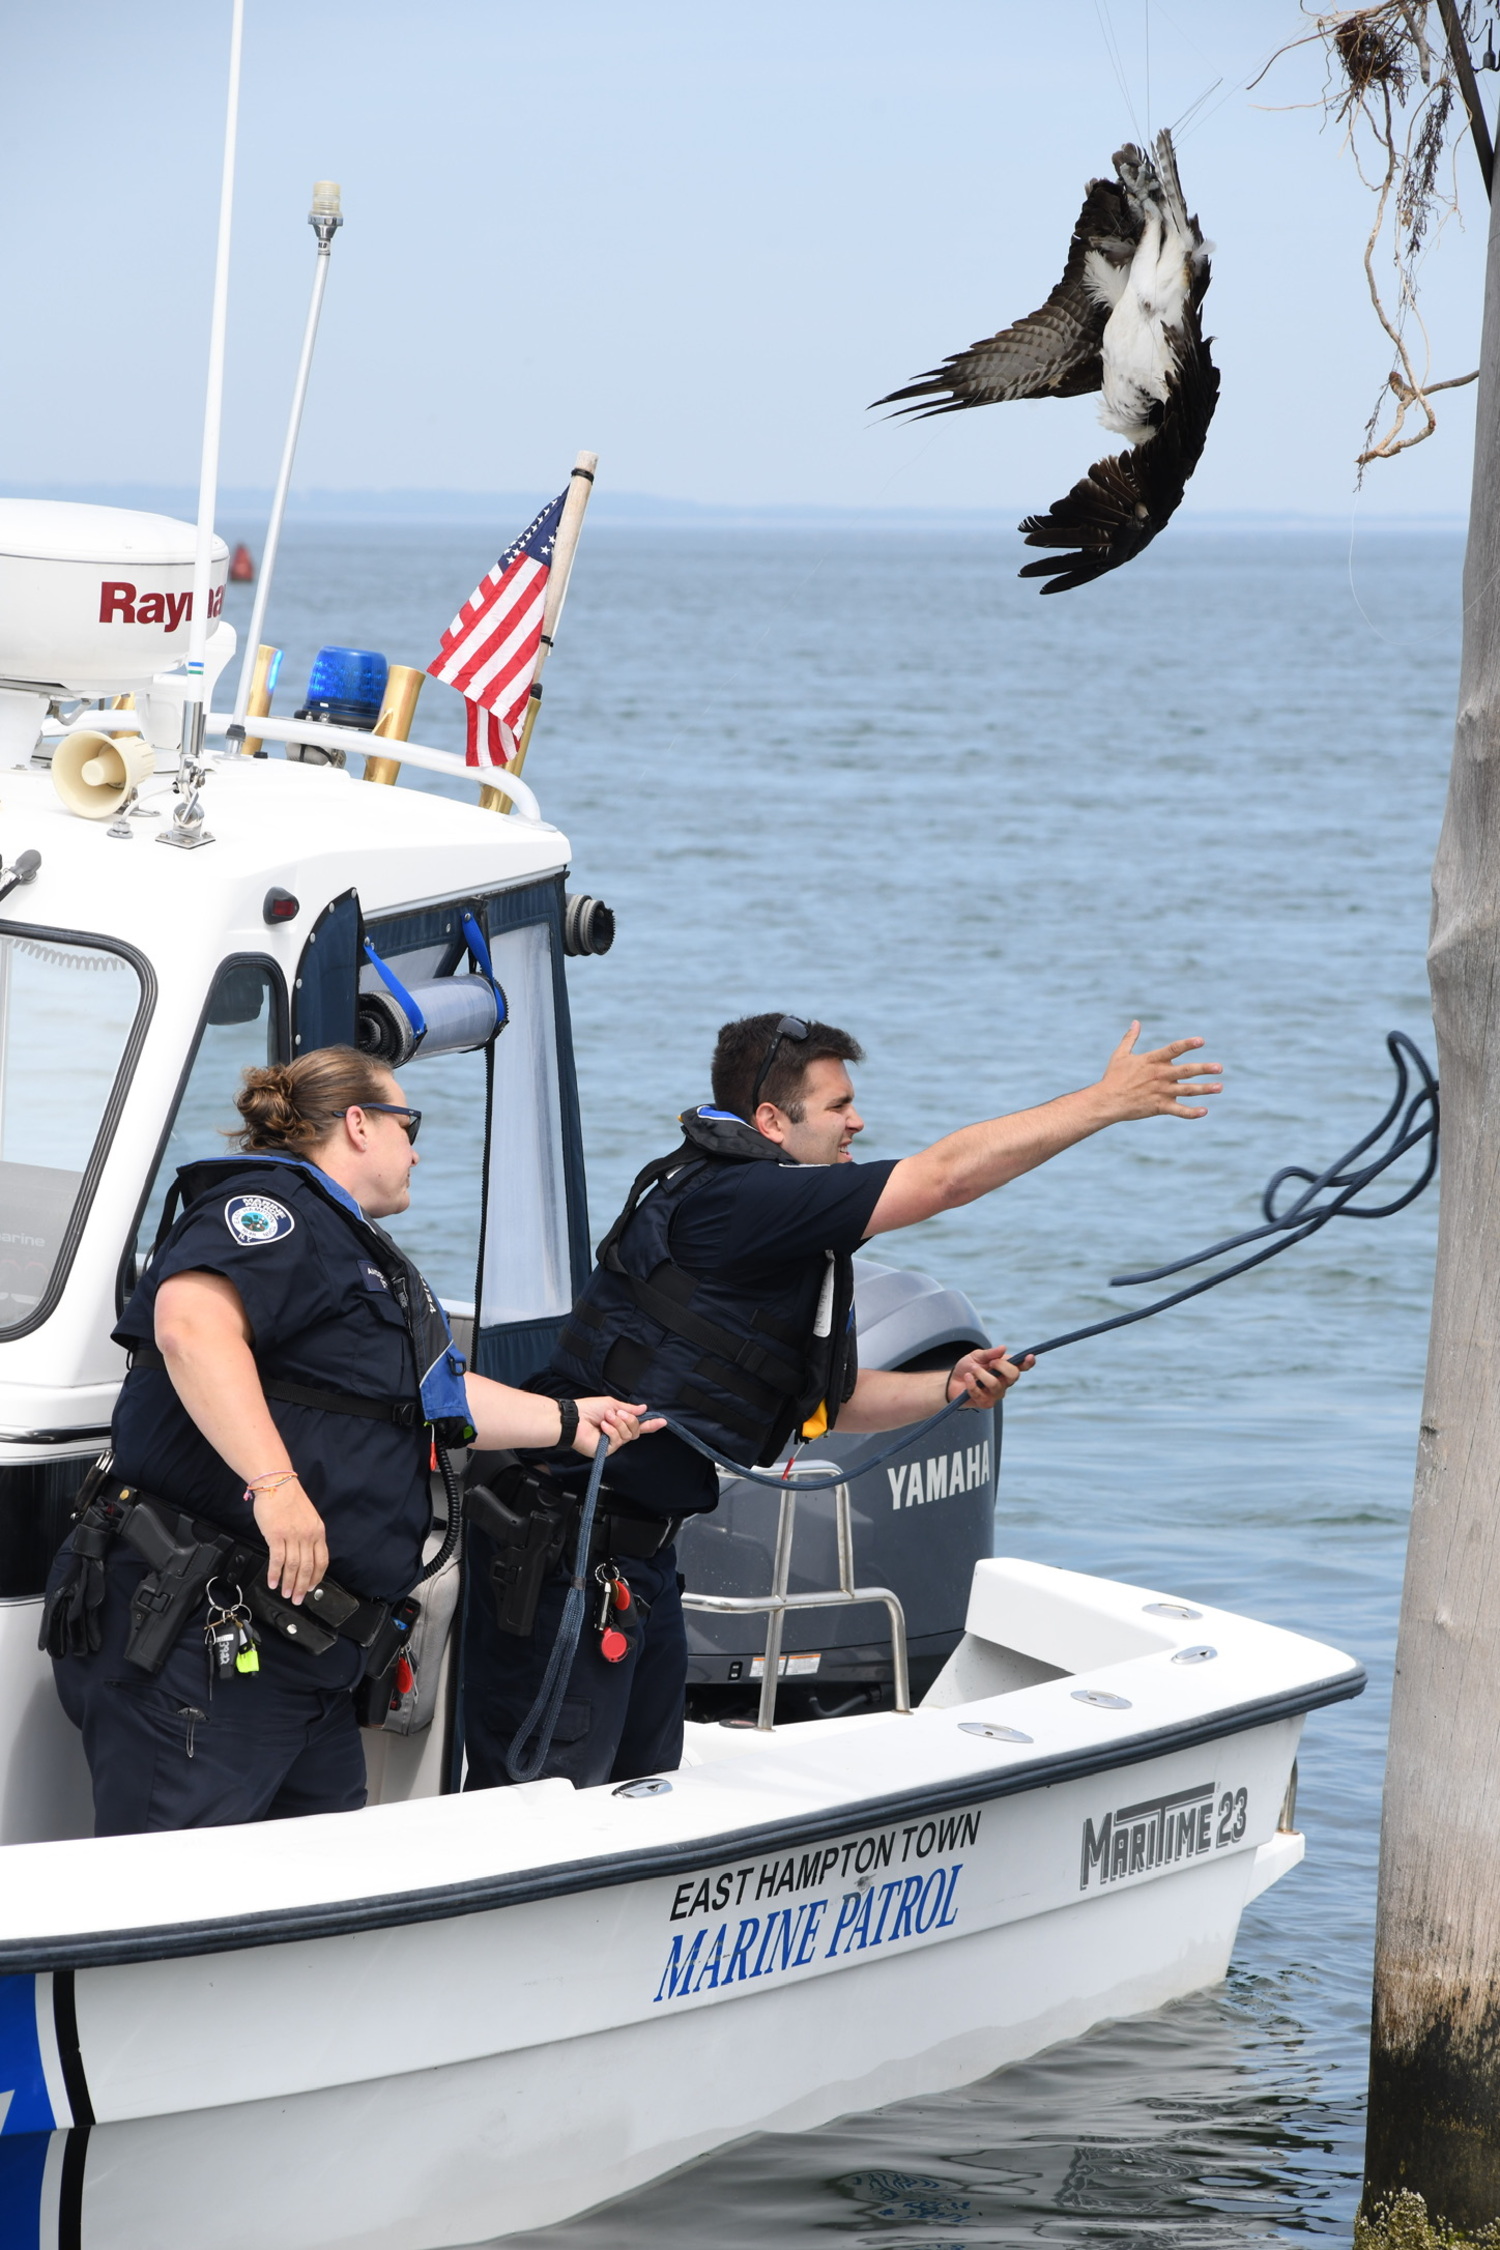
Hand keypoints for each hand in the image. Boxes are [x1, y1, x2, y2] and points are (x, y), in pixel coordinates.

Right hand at [252, 1477, 328, 1603]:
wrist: (276, 1483)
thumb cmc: (289, 1499)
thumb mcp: (307, 1517)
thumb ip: (308, 1535)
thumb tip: (305, 1555)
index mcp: (318, 1531)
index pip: (322, 1560)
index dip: (317, 1577)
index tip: (312, 1588)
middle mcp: (307, 1535)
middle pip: (307, 1567)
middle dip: (303, 1587)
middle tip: (298, 1599)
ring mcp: (292, 1535)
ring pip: (293, 1567)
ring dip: (289, 1584)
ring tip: (286, 1594)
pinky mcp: (276, 1535)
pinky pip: (277, 1560)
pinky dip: (275, 1574)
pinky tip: (273, 1583)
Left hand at [571, 1399, 664, 1456]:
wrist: (574, 1419)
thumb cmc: (589, 1409)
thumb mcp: (612, 1404)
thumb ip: (629, 1409)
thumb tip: (644, 1408)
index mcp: (619, 1422)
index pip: (638, 1425)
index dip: (650, 1424)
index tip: (662, 1421)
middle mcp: (617, 1433)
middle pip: (635, 1431)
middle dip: (629, 1420)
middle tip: (617, 1413)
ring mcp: (612, 1443)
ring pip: (628, 1435)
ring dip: (618, 1423)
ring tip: (606, 1418)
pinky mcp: (606, 1450)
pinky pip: (618, 1440)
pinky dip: (611, 1431)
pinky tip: (603, 1426)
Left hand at [945, 1346, 1030, 1406]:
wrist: (952, 1382)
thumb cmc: (968, 1368)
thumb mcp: (976, 1356)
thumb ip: (989, 1353)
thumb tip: (1003, 1348)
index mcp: (1005, 1369)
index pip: (1020, 1367)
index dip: (1027, 1363)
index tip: (1030, 1357)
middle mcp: (1004, 1383)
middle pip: (1014, 1376)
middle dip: (1002, 1366)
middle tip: (990, 1362)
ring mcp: (996, 1394)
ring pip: (995, 1384)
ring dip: (982, 1374)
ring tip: (972, 1370)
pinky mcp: (986, 1403)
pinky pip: (981, 1394)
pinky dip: (972, 1384)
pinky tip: (967, 1377)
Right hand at [1098, 1022, 1221, 1120]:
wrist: (1106, 1101)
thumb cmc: (1113, 1077)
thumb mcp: (1120, 1055)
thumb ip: (1130, 1038)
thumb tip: (1135, 1022)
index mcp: (1152, 1061)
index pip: (1173, 1049)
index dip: (1187, 1044)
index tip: (1201, 1041)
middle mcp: (1159, 1075)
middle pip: (1185, 1070)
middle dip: (1204, 1069)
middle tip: (1219, 1067)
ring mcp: (1160, 1092)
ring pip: (1186, 1090)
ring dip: (1204, 1089)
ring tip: (1219, 1087)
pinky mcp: (1159, 1107)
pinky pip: (1178, 1110)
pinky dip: (1191, 1112)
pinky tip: (1204, 1111)